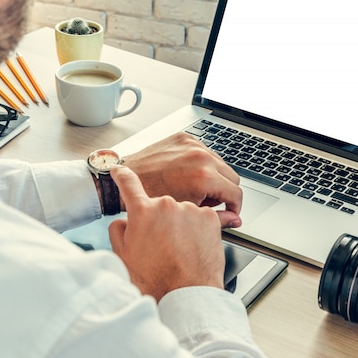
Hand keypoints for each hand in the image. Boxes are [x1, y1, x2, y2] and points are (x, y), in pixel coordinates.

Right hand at [108, 165, 225, 301]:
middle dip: (161, 219)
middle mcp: (167, 205)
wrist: (186, 294)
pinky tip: (193, 247)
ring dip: (181, 224)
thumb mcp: (123, 255)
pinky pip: (202, 218)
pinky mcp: (211, 218)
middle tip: (161, 243)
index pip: (129, 184)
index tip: (121, 169)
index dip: (123, 175)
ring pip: (183, 211)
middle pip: (161, 204)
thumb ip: (120, 230)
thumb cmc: (156, 280)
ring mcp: (190, 210)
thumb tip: (125, 220)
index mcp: (142, 211)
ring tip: (179, 250)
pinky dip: (199, 229)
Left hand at [121, 132, 242, 228]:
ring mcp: (193, 144)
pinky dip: (202, 164)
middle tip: (209, 202)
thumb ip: (217, 217)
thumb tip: (235, 220)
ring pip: (221, 164)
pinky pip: (206, 152)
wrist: (121, 181)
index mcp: (203, 176)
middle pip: (232, 177)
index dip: (235, 206)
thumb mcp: (186, 212)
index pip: (236, 192)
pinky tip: (188, 175)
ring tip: (196, 189)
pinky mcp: (185, 138)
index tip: (230, 211)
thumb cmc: (149, 199)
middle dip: (225, 192)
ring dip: (215, 177)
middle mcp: (201, 157)